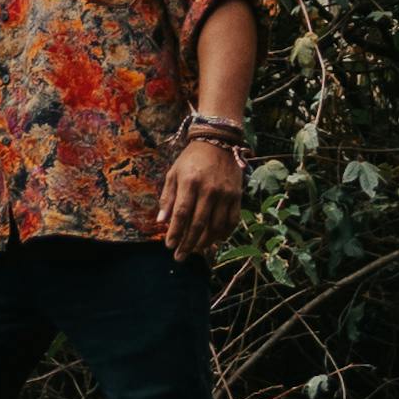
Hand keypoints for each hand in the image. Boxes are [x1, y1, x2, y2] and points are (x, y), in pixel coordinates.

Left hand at [155, 131, 245, 258]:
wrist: (218, 141)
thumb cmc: (191, 159)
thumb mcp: (174, 173)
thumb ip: (167, 197)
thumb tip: (161, 222)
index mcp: (190, 183)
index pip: (181, 214)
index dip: (175, 233)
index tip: (169, 245)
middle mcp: (209, 190)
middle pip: (198, 224)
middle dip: (187, 244)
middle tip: (180, 257)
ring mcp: (225, 194)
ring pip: (216, 227)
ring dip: (205, 243)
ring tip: (196, 250)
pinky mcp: (237, 196)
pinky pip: (232, 221)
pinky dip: (224, 234)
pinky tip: (216, 241)